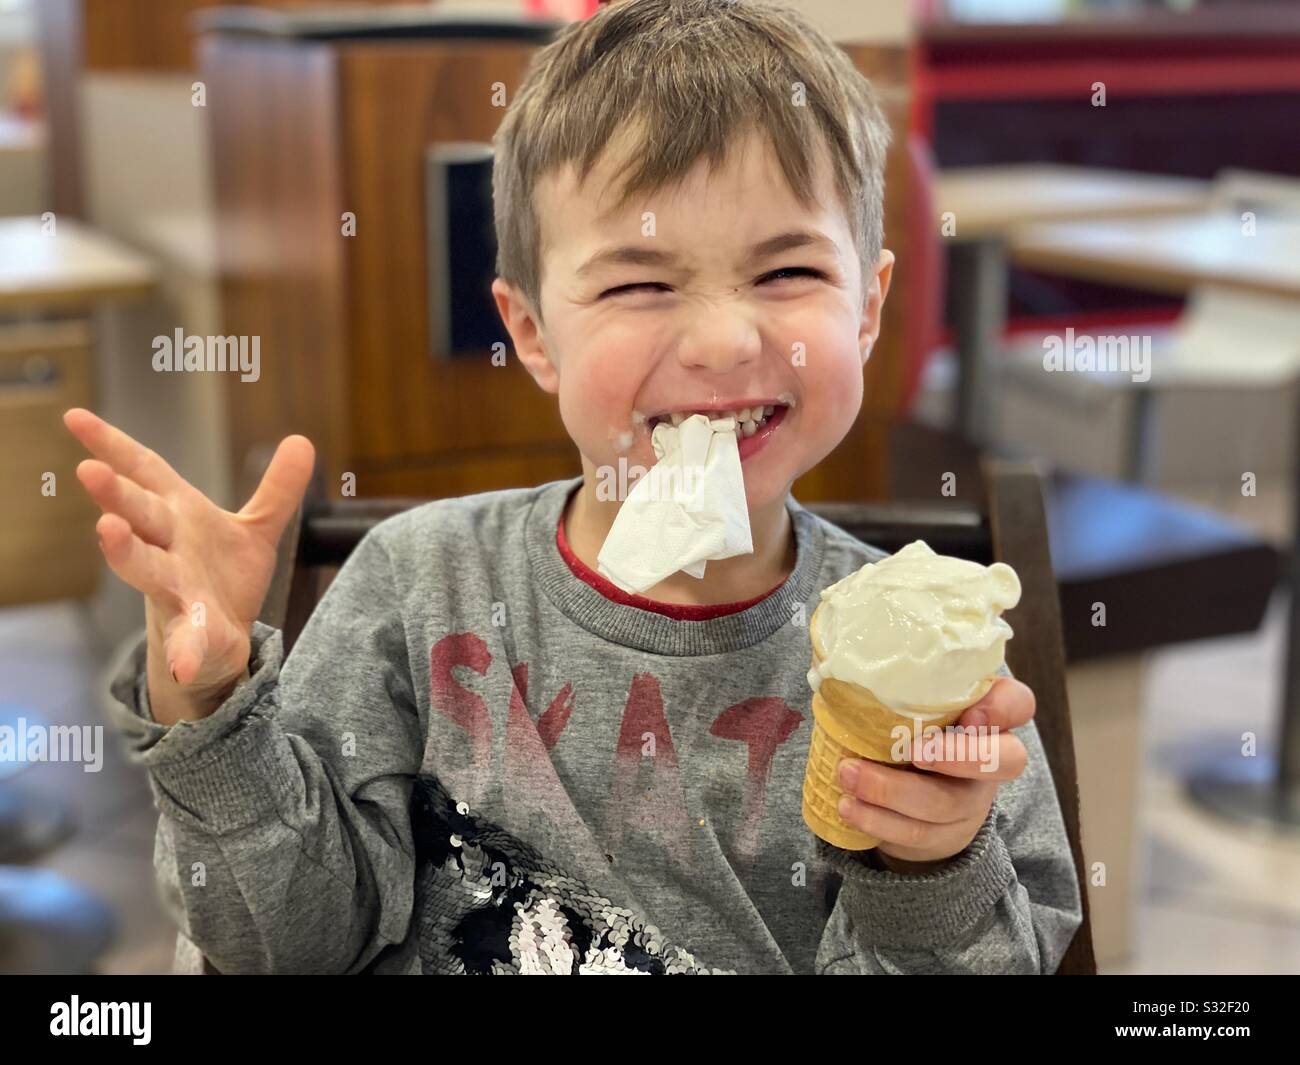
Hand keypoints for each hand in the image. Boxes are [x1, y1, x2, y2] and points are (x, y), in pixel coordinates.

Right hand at [63, 408, 314, 721]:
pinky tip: (184, 665)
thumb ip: (277, 489)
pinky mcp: (194, 632)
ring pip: (147, 568)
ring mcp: (177, 590)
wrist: (218, 641)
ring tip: (108, 532)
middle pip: (141, 515)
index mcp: (180, 516)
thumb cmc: (222, 575)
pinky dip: (187, 653)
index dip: (113, 445)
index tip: (74, 417)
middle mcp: (169, 548)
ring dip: (126, 551)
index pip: (145, 473)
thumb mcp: (256, 529)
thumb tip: (303, 440)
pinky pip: (188, 642)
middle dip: (117, 494)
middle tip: (89, 471)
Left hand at [835, 677, 1036, 869]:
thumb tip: (844, 654)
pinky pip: (918, 833)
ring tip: (847, 774)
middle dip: (959, 756)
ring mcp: (973, 799)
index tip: (969, 714)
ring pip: (947, 803)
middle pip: (1005, 760)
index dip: (1002, 709)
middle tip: (913, 751)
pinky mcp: (947, 834)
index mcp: (987, 714)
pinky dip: (877, 820)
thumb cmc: (909, 729)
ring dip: (892, 791)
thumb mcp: (911, 703)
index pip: (1017, 703)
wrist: (912, 797)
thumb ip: (899, 686)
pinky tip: (848, 806)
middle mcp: (991, 757)